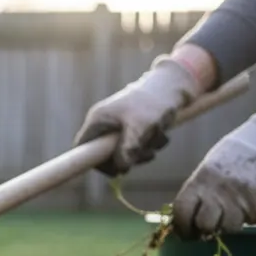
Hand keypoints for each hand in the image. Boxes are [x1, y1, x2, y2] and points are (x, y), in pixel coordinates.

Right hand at [74, 53, 208, 175]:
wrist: (173, 85)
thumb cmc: (152, 103)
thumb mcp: (140, 127)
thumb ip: (128, 148)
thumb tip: (121, 168)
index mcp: (98, 120)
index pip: (82, 147)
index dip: (95, 162)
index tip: (115, 170)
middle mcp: (105, 123)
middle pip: (105, 154)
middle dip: (127, 158)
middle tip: (144, 156)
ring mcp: (118, 125)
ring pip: (124, 151)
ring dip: (143, 151)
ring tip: (157, 138)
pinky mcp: (132, 127)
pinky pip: (137, 145)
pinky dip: (150, 144)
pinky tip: (161, 134)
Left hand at [170, 91, 255, 239]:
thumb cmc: (239, 151)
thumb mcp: (211, 165)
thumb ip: (200, 190)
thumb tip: (190, 216)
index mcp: (202, 181)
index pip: (182, 212)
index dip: (182, 226)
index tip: (185, 233)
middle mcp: (220, 194)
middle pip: (205, 226)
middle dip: (206, 229)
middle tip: (211, 226)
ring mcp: (243, 202)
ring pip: (230, 228)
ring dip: (230, 223)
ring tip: (236, 208)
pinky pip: (254, 219)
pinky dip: (253, 213)